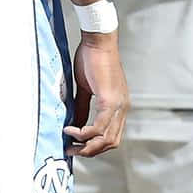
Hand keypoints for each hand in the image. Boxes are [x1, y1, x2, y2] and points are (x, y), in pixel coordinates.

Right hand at [65, 30, 127, 156]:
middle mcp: (123, 108)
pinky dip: (84, 133)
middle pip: (111, 142)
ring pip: (106, 139)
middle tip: (72, 151)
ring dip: (87, 146)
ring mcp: (118, 105)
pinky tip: (71, 130)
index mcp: (119, 105)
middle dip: (90, 151)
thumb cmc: (91, 59)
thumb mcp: (86, 88)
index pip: (112, 136)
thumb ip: (82, 107)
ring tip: (70, 143)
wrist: (98, 40)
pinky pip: (99, 127)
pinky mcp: (110, 100)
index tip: (77, 146)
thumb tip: (76, 125)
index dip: (95, 145)